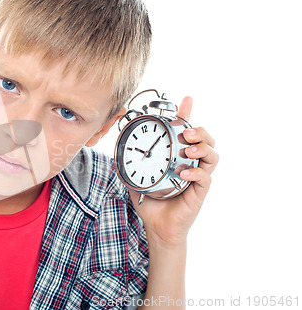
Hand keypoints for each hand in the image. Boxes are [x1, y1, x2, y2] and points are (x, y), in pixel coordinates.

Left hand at [129, 96, 218, 246]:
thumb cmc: (150, 203)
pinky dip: (197, 172)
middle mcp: (190, 164)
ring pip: (211, 155)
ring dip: (202, 148)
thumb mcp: (135, 179)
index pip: (185, 133)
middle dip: (199, 131)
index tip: (186, 100)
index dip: (188, 115)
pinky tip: (184, 172)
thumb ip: (128, 165)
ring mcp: (197, 177)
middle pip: (205, 140)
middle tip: (186, 131)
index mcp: (177, 158)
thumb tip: (114, 152)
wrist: (157, 227)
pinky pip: (205, 178)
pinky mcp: (199, 192)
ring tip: (188, 150)